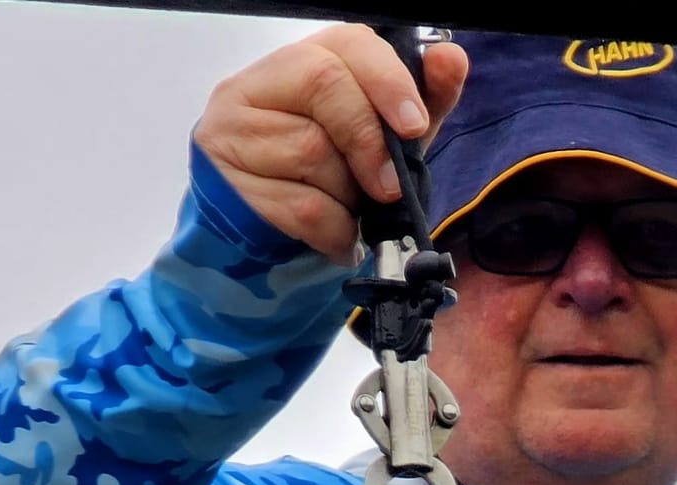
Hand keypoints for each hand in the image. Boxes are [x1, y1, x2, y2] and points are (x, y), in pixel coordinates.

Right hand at [193, 24, 470, 264]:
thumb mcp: (383, 142)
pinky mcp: (225, 183)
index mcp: (301, 64)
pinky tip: (334, 236)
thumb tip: (450, 59)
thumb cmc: (331, 187)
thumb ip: (419, 103)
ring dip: (347, 195)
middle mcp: (257, 86)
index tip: (415, 126)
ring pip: (312, 150)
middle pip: (324, 85)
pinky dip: (334, 230)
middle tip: (386, 188)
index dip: (387, 81)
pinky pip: (302, 205)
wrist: (273, 249)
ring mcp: (233, 130)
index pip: (345, 44)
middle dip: (369, 142)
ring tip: (347, 211)